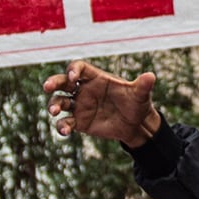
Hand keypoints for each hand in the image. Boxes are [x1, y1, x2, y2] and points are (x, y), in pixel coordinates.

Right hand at [44, 61, 163, 146]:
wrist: (136, 124)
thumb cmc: (137, 103)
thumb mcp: (140, 94)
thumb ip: (142, 86)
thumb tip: (151, 76)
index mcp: (96, 78)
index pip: (79, 68)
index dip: (73, 70)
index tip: (73, 76)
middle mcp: (84, 90)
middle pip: (62, 82)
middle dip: (53, 82)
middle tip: (47, 87)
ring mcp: (79, 105)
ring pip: (60, 101)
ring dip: (54, 105)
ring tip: (54, 112)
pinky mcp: (79, 122)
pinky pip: (66, 122)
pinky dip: (62, 126)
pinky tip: (64, 130)